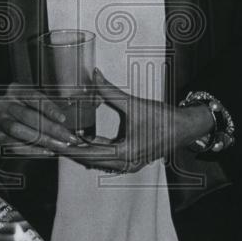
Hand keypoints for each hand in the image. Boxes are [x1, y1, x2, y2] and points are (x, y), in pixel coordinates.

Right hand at [0, 82, 82, 156]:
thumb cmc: (18, 105)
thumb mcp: (29, 98)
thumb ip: (45, 105)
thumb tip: (66, 117)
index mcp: (14, 90)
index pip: (32, 97)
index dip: (48, 108)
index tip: (63, 119)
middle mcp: (3, 104)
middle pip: (27, 116)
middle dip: (51, 128)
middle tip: (69, 137)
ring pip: (19, 131)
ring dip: (42, 140)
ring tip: (60, 145)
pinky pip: (13, 145)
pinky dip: (32, 150)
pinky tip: (47, 151)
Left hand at [69, 69, 213, 172]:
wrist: (186, 127)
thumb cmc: (164, 118)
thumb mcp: (135, 104)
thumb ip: (110, 91)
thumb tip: (94, 75)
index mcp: (126, 153)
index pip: (90, 153)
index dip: (71, 147)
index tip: (56, 143)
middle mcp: (126, 163)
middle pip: (91, 160)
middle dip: (72, 151)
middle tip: (54, 143)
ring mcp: (130, 165)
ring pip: (99, 162)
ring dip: (83, 152)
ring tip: (65, 143)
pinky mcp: (132, 160)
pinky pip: (107, 160)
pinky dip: (95, 152)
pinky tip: (84, 143)